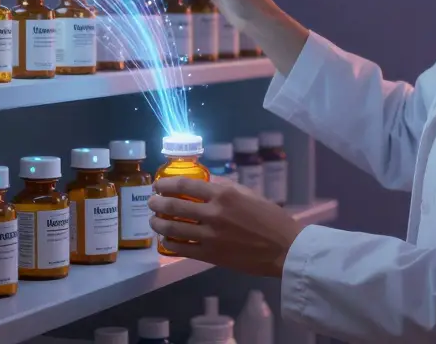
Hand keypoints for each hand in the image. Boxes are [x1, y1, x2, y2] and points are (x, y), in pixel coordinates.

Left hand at [148, 176, 306, 277]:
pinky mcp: (210, 255)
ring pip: (173, 227)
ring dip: (158, 222)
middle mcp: (213, 213)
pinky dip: (169, 242)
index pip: (185, 185)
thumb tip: (204, 180)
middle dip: (156, 203)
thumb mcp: (248, 193)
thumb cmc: (270, 218)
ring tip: (153, 220)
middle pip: (174, 206)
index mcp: (223, 194)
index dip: (166, 184)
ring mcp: (210, 236)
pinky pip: (181, 248)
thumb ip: (225, 186)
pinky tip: (165, 239)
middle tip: (151, 202)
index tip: (158, 185)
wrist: (283, 248)